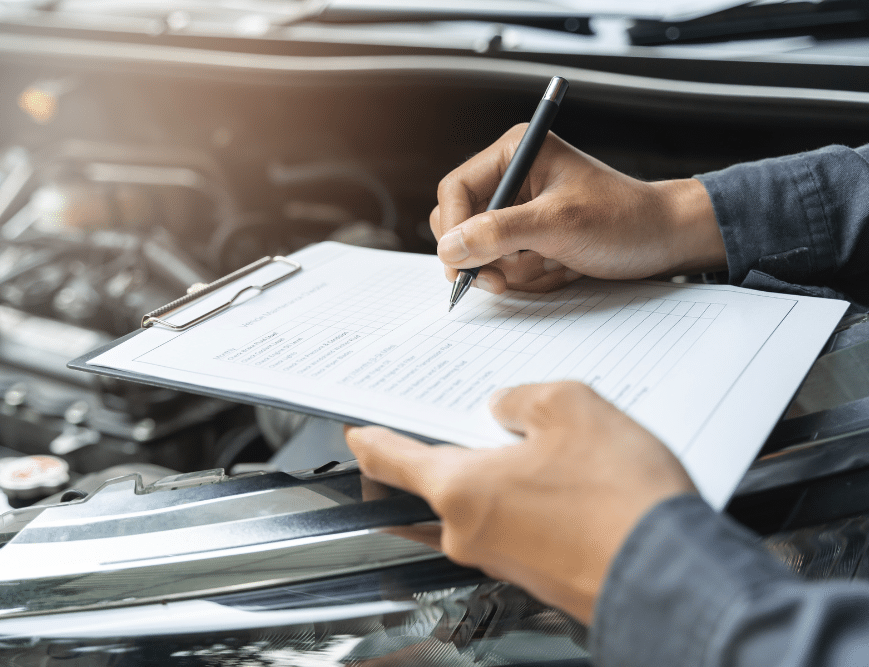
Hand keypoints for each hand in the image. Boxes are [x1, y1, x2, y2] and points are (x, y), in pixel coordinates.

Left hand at [346, 381, 696, 624]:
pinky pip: (518, 527)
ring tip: (555, 450)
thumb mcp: (572, 408)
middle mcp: (469, 534)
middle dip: (461, 450)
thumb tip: (507, 410)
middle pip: (442, 482)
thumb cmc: (622, 501)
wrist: (673, 577)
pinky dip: (533, 502)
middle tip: (492, 422)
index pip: (392, 461)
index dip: (372, 440)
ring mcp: (502, 561)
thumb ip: (523, 400)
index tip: (358, 434)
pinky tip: (573, 484)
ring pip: (486, 503)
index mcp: (460, 490)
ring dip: (506, 475)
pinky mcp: (537, 576)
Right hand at [431, 129, 726, 293]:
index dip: (452, 229)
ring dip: (515, 270)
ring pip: (482, 252)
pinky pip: (505, 266)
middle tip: (504, 280)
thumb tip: (449, 247)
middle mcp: (512, 178)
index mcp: (515, 153)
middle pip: (461, 224)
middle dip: (485, 257)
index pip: (455, 190)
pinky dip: (529, 276)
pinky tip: (560, 269)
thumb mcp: (558, 224)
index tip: (461, 266)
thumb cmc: (624, 219)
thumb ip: (499, 232)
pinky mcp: (529, 237)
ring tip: (555, 264)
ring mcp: (520, 210)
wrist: (664, 241)